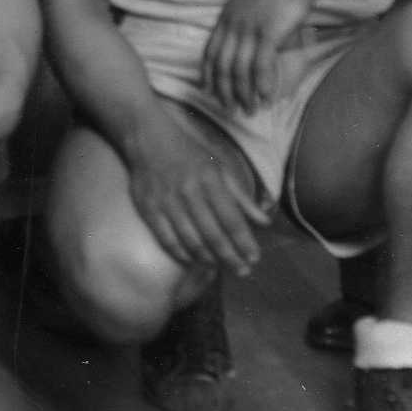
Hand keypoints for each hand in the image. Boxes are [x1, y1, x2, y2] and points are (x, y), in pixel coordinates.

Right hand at [126, 119, 267, 275]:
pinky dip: (181, 253)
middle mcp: (188, 193)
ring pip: (191, 240)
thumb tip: (264, 222)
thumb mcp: (220, 168)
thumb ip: (242, 197)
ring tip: (220, 267)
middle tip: (242, 271)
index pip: (231, 220)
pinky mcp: (148, 209)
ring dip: (208, 258)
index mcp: (210, 181)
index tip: (254, 258)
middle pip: (213, 235)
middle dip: (230, 257)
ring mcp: (166, 202)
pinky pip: (166, 239)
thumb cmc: (188, 153)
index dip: (244, 242)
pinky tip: (192, 260)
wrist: (147, 139)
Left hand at [203, 0, 321, 114]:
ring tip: (249, 110)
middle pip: (222, 65)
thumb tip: (248, 46)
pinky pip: (261, 65)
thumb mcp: (251, 4)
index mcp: (226, 17)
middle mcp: (233, 24)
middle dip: (224, 91)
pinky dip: (261, 84)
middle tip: (229, 110)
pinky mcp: (269, 32)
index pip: (209, 52)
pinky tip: (265, 97)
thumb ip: (244, 24)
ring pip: (240, 69)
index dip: (208, 75)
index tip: (209, 92)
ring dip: (244, 93)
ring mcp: (250, 28)